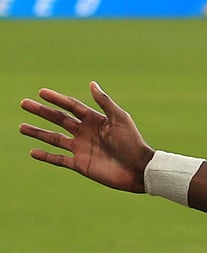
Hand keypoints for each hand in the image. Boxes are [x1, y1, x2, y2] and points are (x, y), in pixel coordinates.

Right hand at [19, 82, 155, 192]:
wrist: (139, 169)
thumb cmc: (133, 142)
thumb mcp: (120, 119)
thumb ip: (105, 103)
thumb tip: (92, 83)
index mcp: (95, 120)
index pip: (72, 106)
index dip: (57, 99)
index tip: (41, 92)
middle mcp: (86, 133)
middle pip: (59, 120)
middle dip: (42, 112)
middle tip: (24, 103)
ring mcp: (81, 149)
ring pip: (54, 139)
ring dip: (38, 133)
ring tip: (21, 127)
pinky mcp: (80, 165)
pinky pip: (59, 159)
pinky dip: (45, 156)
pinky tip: (32, 151)